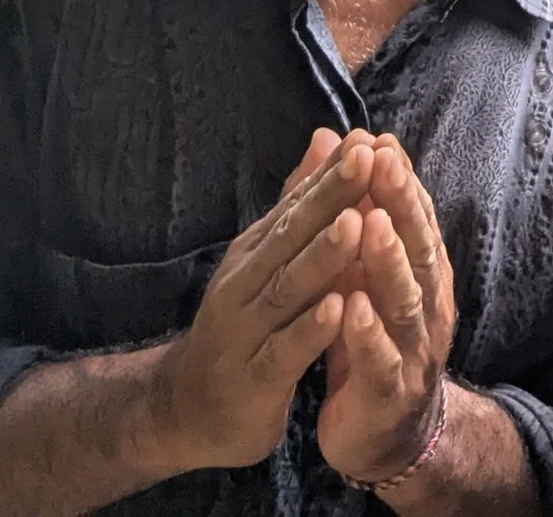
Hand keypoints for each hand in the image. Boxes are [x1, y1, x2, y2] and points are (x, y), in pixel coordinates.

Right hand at [146, 130, 382, 472]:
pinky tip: (338, 309)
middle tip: (366, 160)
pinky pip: (284, 351)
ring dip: (323, 256)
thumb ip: (295, 206)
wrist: (186, 414)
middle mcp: (245, 285)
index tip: (366, 139)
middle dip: (331, 198)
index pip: (294, 207)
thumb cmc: (240, 330)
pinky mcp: (252, 380)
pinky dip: (309, 330)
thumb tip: (325, 140)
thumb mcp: (263, 264)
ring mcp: (245, 332)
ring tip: (357, 224)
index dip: (330, 174)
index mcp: (254, 255)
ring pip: (288, 288)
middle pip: (291, 236)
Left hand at [317, 134, 458, 486]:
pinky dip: (368, 333)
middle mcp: (427, 307)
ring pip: (405, 300)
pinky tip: (351, 307)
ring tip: (369, 223)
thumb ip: (356, 217)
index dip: (401, 182)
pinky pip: (380, 359)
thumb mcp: (363, 275)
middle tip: (383, 164)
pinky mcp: (389, 392)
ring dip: (388, 261)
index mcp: (422, 277)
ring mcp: (412, 351)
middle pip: (419, 250)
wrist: (384, 434)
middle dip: (401, 206)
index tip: (380, 141)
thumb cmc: (372, 341)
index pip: (415, 221)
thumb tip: (345, 147)